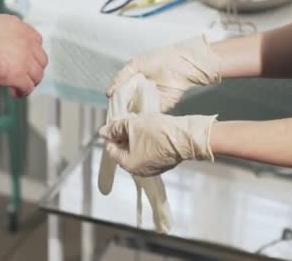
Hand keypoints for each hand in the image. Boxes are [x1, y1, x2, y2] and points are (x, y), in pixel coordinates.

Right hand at [0, 14, 47, 96]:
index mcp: (16, 26)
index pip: (36, 41)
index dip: (31, 53)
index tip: (26, 60)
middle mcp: (24, 40)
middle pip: (40, 59)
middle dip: (33, 69)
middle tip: (24, 75)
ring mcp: (23, 57)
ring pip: (37, 74)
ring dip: (29, 82)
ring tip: (19, 87)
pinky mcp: (17, 74)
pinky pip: (28, 87)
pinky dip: (22, 92)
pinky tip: (15, 93)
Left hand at [100, 113, 216, 176]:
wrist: (188, 136)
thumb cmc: (158, 132)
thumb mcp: (132, 125)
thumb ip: (115, 128)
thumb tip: (103, 131)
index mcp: (130, 165)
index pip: (112, 150)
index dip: (111, 135)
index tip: (114, 124)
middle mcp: (140, 171)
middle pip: (124, 151)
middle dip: (123, 136)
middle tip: (126, 122)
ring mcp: (153, 168)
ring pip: (137, 150)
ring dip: (135, 137)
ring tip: (139, 123)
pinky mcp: (164, 162)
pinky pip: (149, 151)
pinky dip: (146, 141)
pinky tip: (150, 129)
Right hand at [107, 37, 220, 111]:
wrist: (182, 64)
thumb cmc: (159, 59)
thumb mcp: (134, 64)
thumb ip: (121, 78)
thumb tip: (109, 93)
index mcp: (133, 81)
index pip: (120, 94)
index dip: (115, 102)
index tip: (110, 110)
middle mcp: (141, 91)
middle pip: (128, 105)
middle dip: (123, 111)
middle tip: (117, 119)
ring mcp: (151, 99)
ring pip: (138, 111)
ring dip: (133, 116)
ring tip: (126, 121)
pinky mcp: (162, 106)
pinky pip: (151, 114)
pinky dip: (146, 117)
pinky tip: (139, 120)